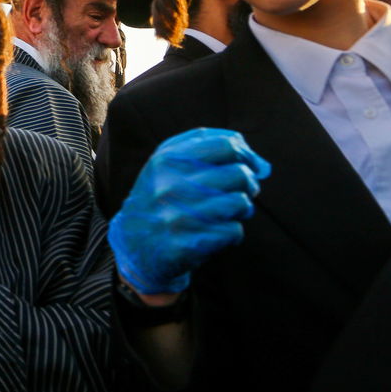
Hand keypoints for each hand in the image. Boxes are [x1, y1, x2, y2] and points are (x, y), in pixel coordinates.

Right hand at [108, 128, 270, 295]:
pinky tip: (217, 233)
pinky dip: (232, 233)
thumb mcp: (167, 163)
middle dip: (249, 183)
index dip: (246, 154)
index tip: (248, 165)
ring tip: (230, 212)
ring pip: (240, 203)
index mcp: (167, 160)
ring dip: (243, 208)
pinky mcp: (187, 244)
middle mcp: (170, 185)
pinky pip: (234, 231)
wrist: (133, 245)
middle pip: (239, 174)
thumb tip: (257, 158)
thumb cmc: (161, 197)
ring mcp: (178, 216)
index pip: (227, 145)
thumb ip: (205, 146)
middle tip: (242, 191)